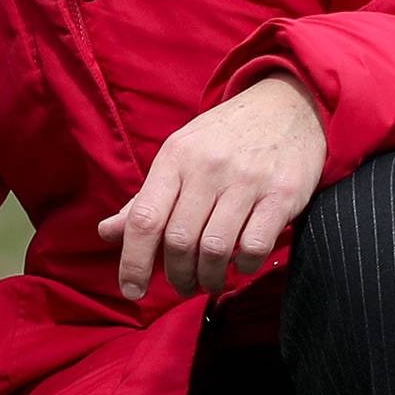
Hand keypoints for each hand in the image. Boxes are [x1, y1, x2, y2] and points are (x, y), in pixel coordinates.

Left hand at [97, 74, 326, 300]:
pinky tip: (241, 265)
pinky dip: (244, 266)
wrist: (287, 104)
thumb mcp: (180, 155)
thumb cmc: (225, 138)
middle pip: (178, 240)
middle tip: (183, 286)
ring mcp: (247, 180)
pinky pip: (255, 245)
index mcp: (175, 157)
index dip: (133, 262)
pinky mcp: (283, 193)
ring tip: (210, 282)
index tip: (131, 290)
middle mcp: (207, 167)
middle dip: (177, 275)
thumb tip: (107, 232)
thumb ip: (147, 198)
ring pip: (215, 248)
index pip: (144, 218)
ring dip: (209, 277)